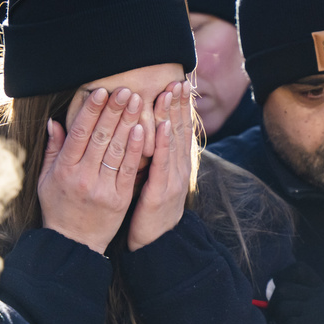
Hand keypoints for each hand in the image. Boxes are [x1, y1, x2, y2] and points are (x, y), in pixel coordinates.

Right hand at [38, 86, 145, 253]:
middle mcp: (83, 176)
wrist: (74, 243)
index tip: (100, 91)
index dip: (91, 111)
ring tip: (137, 102)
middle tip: (125, 89)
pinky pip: (130, 170)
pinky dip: (136, 149)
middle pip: (101, 137)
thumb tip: (54, 121)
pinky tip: (143, 129)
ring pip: (117, 150)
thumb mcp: (46, 179)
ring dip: (128, 123)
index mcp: (64, 169)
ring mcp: (103, 188)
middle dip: (113, 111)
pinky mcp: (120, 199)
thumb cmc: (58, 207)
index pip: (79, 133)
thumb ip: (52, 150)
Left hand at [127, 81, 191, 251]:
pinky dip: (164, 143)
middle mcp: (178, 169)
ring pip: (174, 141)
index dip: (179, 106)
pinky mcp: (162, 191)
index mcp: (174, 166)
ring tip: (171, 91)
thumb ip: (149, 159)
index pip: (178, 129)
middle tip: (179, 78)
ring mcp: (172, 179)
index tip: (178, 83)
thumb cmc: (148, 213)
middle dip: (179, 103)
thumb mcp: (151, 181)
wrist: (157, 245)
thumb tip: (143, 136)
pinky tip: (164, 126)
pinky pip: (163, 163)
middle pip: (180, 129)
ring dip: (173, 115)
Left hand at [268, 262, 323, 323]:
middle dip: (275, 305)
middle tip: (280, 322)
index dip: (283, 277)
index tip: (281, 294)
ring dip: (281, 322)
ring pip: (282, 307)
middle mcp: (321, 297)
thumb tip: (277, 295)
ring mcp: (317, 310)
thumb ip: (308, 300)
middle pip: (283, 289)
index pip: (299, 269)